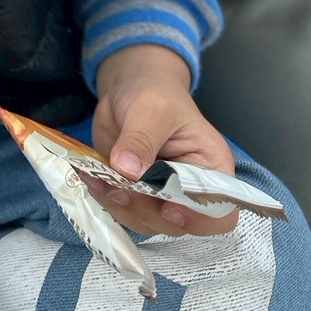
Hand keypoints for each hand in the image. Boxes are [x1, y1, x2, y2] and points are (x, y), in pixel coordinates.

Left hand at [88, 44, 238, 239]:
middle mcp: (190, 190)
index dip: (197, 218)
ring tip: (98, 178)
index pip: (219, 212)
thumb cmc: (155, 92)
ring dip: (120, 206)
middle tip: (118, 187)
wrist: (129, 87)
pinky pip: (123, 210)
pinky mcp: (135, 193)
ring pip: (146, 221)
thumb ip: (141, 140)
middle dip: (145, 210)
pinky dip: (106, 198)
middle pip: (177, 223)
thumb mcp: (152, 108)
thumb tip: (128, 170)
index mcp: (212, 168)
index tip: (167, 208)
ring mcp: (161, 195)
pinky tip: (91, 177)